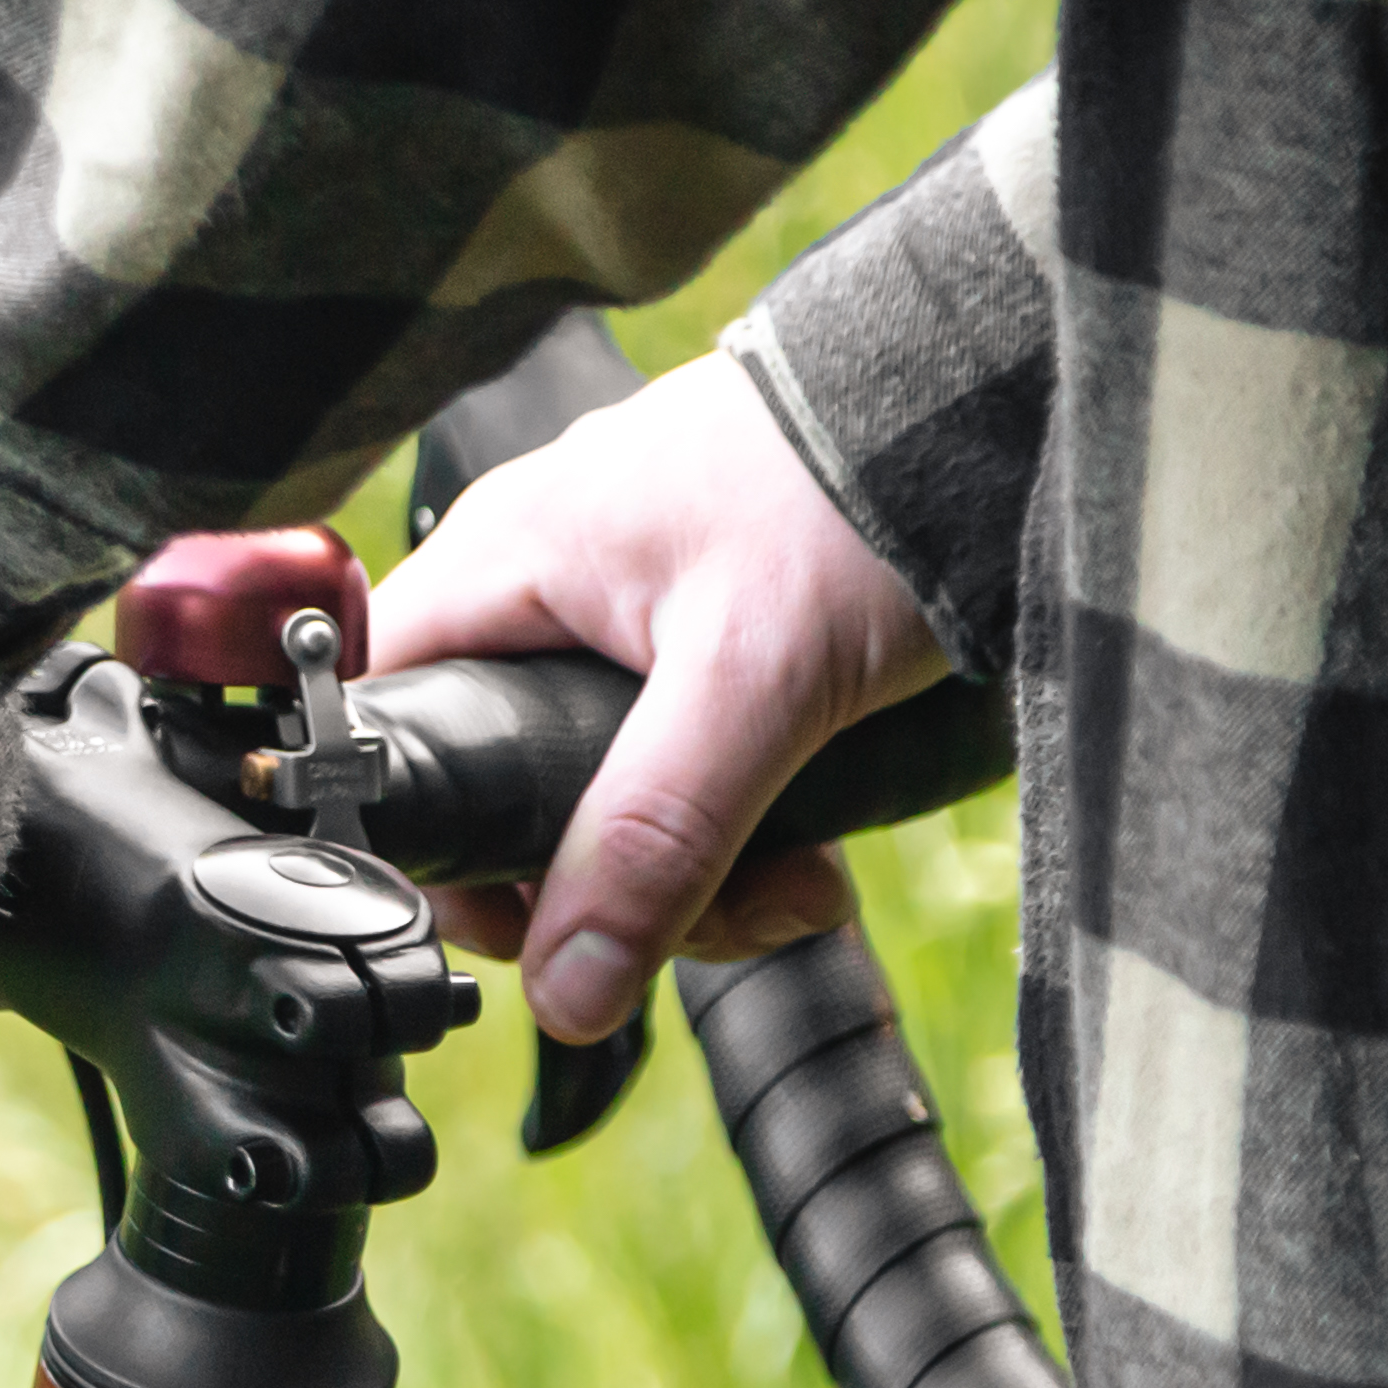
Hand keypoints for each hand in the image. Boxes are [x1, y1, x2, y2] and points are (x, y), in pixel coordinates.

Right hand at [362, 351, 946, 1043]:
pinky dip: (738, 811)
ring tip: (801, 879)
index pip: (387, 723)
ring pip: (603, 781)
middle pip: (506, 779)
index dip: (438, 842)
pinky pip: (676, 750)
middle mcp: (544, 571)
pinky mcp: (707, 619)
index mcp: (502, 558)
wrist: (999, 395)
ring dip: (694, 865)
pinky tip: (813, 834)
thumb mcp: (751, 687)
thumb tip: (566, 992)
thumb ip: (653, 840)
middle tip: (713, 911)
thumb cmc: (862, 488)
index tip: (533, 919)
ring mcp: (628, 593)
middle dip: (610, 883)